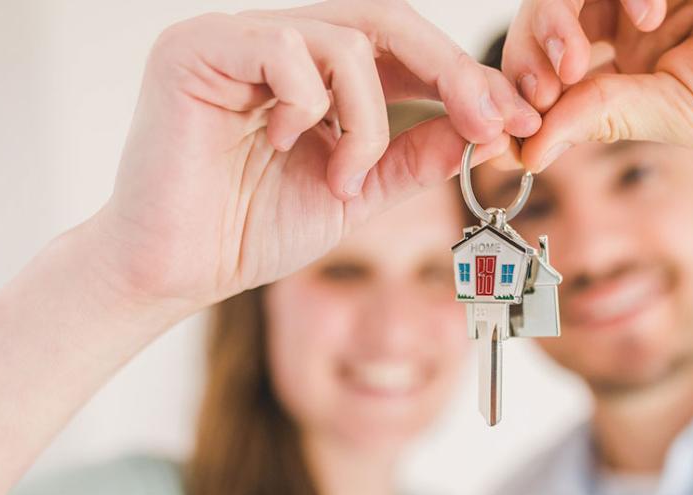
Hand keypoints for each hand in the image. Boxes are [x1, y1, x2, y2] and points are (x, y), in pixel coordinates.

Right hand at [95, 1, 539, 308]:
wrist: (177, 271)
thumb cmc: (253, 230)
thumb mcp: (358, 192)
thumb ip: (413, 156)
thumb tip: (481, 128)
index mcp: (313, 71)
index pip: (401, 48)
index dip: (462, 78)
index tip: (515, 121)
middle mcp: (276, 41)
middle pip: (386, 21)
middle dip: (450, 73)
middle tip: (490, 122)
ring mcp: (236, 37)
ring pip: (344, 40)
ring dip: (367, 121)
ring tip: (343, 179)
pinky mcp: (197, 48)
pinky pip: (286, 50)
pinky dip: (309, 107)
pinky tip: (283, 147)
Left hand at [502, 0, 692, 170]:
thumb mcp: (683, 116)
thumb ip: (604, 120)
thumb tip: (525, 152)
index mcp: (628, 68)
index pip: (550, 72)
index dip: (522, 92)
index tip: (512, 125)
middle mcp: (628, 19)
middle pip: (546, 19)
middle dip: (532, 52)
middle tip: (547, 83)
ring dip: (561, 18)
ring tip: (582, 55)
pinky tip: (652, 11)